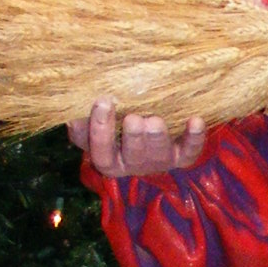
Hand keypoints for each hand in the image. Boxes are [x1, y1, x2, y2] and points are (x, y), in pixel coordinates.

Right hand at [68, 99, 206, 177]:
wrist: (152, 131)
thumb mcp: (98, 123)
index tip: (103, 101)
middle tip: (133, 119)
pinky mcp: (182, 155)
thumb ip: (84, 120)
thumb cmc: (116, 123)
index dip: (100, 131)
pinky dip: (195, 137)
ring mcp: (160, 161)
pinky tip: (195, 120)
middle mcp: (134, 165)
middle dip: (133, 138)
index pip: (101, 153)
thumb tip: (72, 113)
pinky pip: (190, 151)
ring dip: (158, 138)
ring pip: (160, 156)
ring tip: (154, 121)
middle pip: (133, 158)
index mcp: (110, 159)